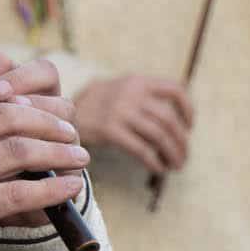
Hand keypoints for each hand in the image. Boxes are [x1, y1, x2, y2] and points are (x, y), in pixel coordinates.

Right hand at [0, 54, 89, 250]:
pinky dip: (51, 188)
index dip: (22, 113)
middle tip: (70, 131)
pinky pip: (20, 191)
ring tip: (79, 157)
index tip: (45, 122)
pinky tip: (70, 187)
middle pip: (4, 117)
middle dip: (45, 121)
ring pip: (18, 150)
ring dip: (57, 151)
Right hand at [77, 74, 193, 175]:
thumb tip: (176, 120)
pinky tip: (158, 169)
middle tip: (184, 156)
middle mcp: (131, 94)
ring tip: (176, 165)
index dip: (188, 110)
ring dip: (172, 153)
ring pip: (158, 136)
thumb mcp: (120, 89)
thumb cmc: (97, 105)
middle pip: (168, 119)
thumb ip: (144, 96)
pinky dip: (153, 161)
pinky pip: (141, 149)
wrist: (61, 111)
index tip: (189, 127)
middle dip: (181, 141)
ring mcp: (120, 112)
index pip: (175, 90)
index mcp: (138, 81)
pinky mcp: (110, 130)